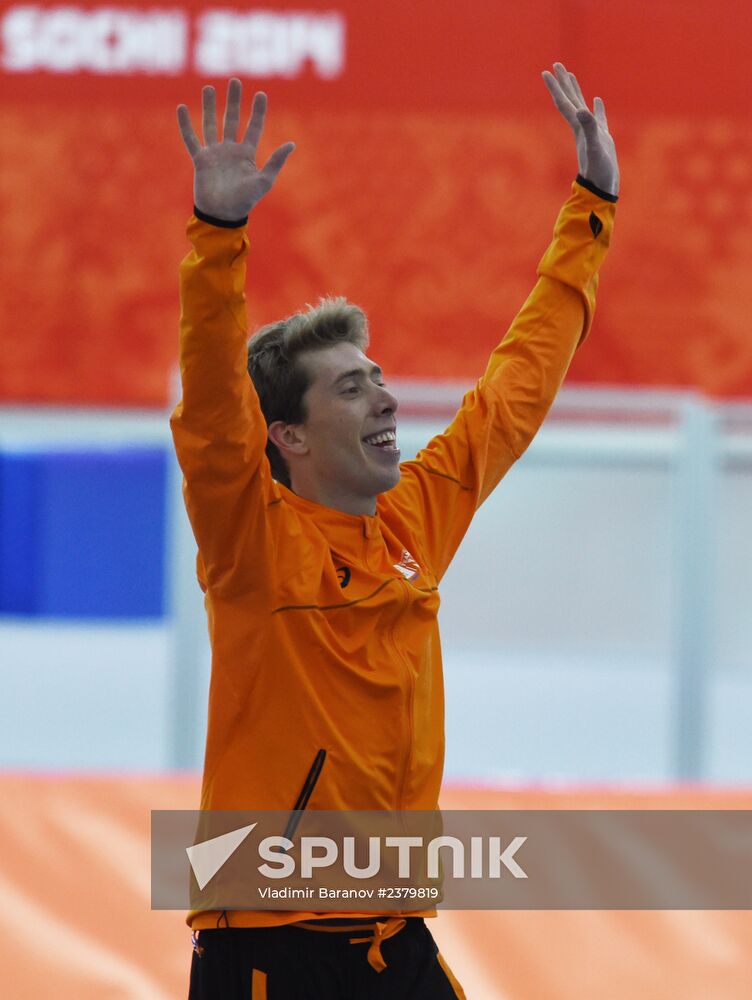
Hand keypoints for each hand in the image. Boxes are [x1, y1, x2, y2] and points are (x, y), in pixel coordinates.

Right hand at [177, 79, 294, 220]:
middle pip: (232, 119)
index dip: (258, 112)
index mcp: (247, 155)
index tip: (261, 94)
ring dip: (209, 106)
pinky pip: (191, 138)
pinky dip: (185, 124)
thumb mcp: (264, 181)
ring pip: (210, 124)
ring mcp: (214, 154)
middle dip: (234, 101)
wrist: (222, 215)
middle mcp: (230, 151)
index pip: (254, 127)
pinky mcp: (200, 160)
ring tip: (209, 87)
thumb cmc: (244, 201)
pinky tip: (181, 108)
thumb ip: (276, 161)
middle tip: (235, 81)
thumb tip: (291, 143)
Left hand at [542, 62, 618, 196]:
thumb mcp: (596, 147)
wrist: (603, 189)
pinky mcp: (602, 139)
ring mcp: (591, 133)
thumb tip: (582, 110)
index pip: (564, 102)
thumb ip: (590, 128)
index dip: (556, 87)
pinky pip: (598, 118)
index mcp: (577, 127)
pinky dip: (596, 108)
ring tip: (571, 76)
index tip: (547, 71)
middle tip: (556, 65)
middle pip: (569, 101)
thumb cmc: (599, 170)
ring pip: (581, 106)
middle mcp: (581, 128)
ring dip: (576, 91)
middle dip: (563, 83)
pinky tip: (596, 101)